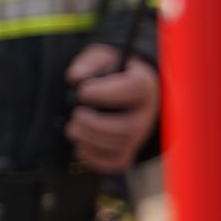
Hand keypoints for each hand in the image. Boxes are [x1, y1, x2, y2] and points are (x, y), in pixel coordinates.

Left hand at [65, 43, 158, 172]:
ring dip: (88, 139)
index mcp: (144, 85)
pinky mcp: (128, 151)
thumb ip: (88, 64)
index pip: (134, 90)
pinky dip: (92, 157)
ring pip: (118, 146)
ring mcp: (138, 135)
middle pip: (126, 128)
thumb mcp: (101, 58)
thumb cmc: (111, 71)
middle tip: (77, 114)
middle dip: (93, 124)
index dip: (105, 93)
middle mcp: (146, 113)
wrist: (123, 87)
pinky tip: (81, 144)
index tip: (83, 91)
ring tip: (74, 128)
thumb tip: (75, 78)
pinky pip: (114, 163)